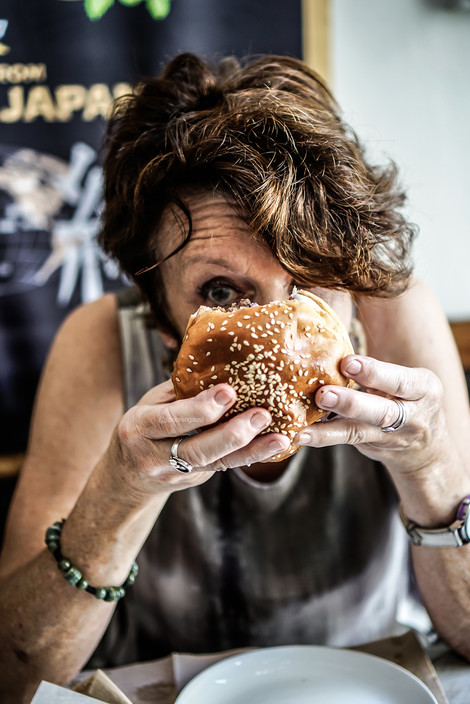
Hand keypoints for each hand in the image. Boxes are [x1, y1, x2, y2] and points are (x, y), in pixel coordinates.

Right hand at [108, 380, 290, 497]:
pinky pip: (225, 467)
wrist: (129, 476)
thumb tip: (222, 361)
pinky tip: (275, 445)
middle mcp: (154, 457)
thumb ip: (180, 390)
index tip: (228, 392)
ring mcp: (177, 473)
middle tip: (261, 415)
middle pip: (196, 450)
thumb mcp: (151, 403)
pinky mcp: (197, 479)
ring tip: (280, 438)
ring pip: (216, 463)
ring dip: (252, 450)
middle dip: (231, 434)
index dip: (199, 408)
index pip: (169, 420)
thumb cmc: (145, 425)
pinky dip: (251, 455)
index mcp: (138, 428)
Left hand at [294, 354, 445, 473]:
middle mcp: (411, 416)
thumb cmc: (407, 397)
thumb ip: (377, 371)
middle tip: (324, 395)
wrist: (426, 446)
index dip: (374, 373)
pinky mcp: (372, 447)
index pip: (401, 381)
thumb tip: (330, 349)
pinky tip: (301, 435)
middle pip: (382, 412)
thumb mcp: (406, 380)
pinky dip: (322, 437)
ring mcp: (391, 437)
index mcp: (423, 389)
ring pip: (359, 432)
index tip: (347, 363)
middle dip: (351, 404)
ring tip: (303, 429)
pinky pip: (345, 441)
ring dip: (329, 431)